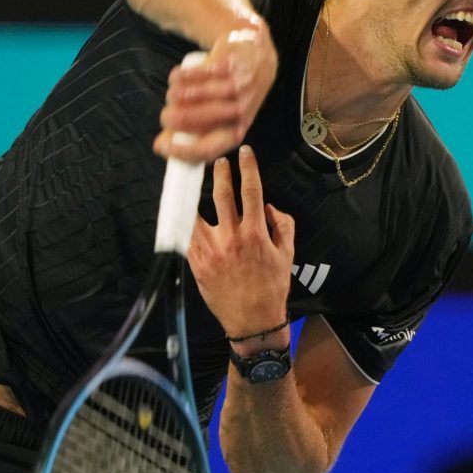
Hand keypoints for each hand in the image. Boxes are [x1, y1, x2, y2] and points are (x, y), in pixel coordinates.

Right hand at [154, 24, 276, 161]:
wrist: (257, 59)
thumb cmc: (234, 96)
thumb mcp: (222, 121)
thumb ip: (194, 135)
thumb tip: (161, 146)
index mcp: (236, 131)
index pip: (207, 149)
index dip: (180, 151)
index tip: (162, 145)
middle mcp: (237, 111)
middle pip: (187, 120)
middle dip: (169, 117)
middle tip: (168, 114)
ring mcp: (232, 87)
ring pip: (184, 95)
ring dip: (173, 94)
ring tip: (175, 93)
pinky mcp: (225, 65)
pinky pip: (188, 73)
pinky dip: (178, 76)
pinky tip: (179, 77)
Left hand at [188, 145, 293, 340]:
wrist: (252, 319)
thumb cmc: (272, 286)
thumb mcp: (287, 253)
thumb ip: (283, 224)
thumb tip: (270, 206)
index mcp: (255, 233)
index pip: (252, 191)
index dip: (248, 168)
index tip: (245, 153)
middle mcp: (232, 238)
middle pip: (223, 195)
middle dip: (222, 173)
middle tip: (219, 161)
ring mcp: (211, 250)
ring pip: (199, 212)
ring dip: (198, 194)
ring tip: (196, 182)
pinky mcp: (197, 262)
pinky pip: (188, 235)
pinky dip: (186, 220)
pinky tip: (185, 209)